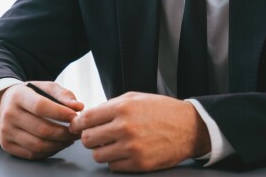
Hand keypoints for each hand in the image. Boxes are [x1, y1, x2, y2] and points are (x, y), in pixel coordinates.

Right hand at [0, 81, 83, 159]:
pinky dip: (48, 152)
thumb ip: (63, 95)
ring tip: (69, 139)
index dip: (60, 113)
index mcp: (18, 96)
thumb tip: (78, 107)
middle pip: (41, 129)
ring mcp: (6, 131)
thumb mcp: (45, 87)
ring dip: (59, 145)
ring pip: (38, 145)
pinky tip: (56, 144)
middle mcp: (9, 114)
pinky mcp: (6, 144)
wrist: (4, 103)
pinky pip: (32, 154)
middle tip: (76, 131)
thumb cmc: (30, 95)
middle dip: (64, 133)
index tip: (75, 116)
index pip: (40, 106)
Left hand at [69, 92, 210, 171]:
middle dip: (88, 138)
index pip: (86, 119)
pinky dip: (114, 161)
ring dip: (101, 150)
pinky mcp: (140, 164)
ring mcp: (132, 148)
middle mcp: (125, 128)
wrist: (189, 127)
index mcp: (122, 108)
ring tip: (111, 144)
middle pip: (88, 139)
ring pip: (98, 155)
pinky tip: (123, 152)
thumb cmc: (159, 110)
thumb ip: (109, 106)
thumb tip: (86, 117)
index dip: (77, 124)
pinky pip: (113, 166)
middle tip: (96, 136)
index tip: (76, 127)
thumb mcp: (133, 98)